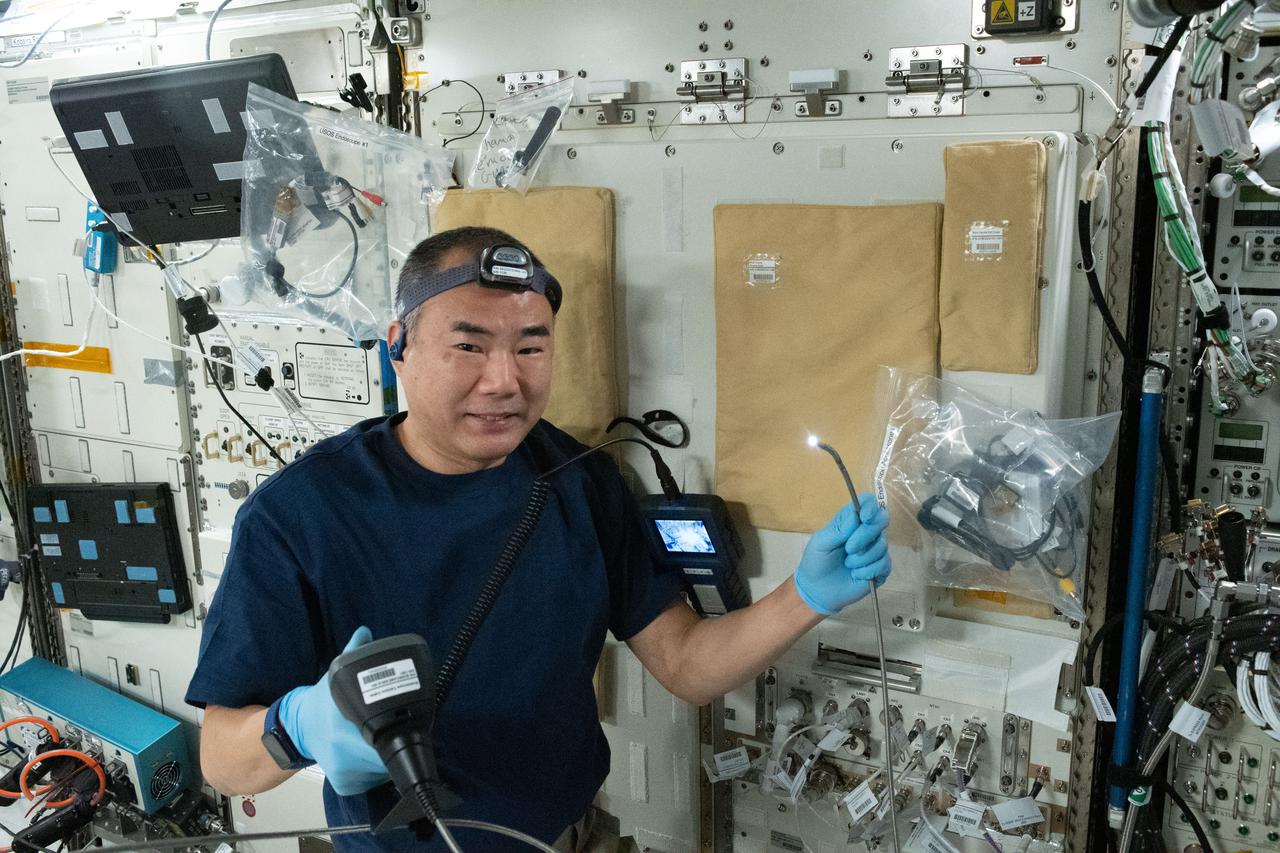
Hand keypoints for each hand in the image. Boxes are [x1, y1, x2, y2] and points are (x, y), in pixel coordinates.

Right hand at [278, 627, 389, 795]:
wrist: (298, 728)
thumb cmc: (322, 703)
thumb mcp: (337, 675)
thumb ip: (355, 653)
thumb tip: (365, 632)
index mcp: (342, 728)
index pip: (382, 739)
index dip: (399, 733)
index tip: (410, 725)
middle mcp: (342, 753)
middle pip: (386, 757)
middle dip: (396, 742)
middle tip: (400, 727)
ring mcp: (343, 772)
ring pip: (382, 771)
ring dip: (388, 756)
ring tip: (387, 737)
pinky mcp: (345, 784)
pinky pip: (373, 780)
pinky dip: (378, 769)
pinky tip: (375, 753)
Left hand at [794, 495, 891, 615]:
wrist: (817, 591)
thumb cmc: (816, 563)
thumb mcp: (821, 542)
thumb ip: (839, 528)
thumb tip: (856, 513)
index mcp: (850, 522)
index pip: (868, 504)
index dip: (870, 506)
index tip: (864, 517)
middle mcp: (866, 533)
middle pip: (881, 521)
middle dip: (865, 535)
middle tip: (848, 548)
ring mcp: (874, 550)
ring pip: (881, 545)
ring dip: (862, 557)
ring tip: (847, 565)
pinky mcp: (880, 569)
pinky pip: (884, 564)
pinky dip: (867, 570)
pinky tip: (855, 574)